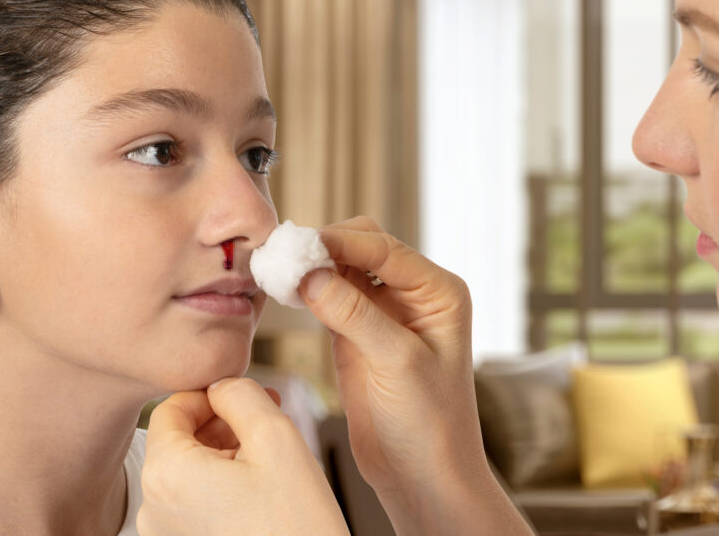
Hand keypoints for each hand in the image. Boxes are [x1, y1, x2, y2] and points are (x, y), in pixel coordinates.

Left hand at [136, 378, 348, 535]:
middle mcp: (153, 508)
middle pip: (179, 441)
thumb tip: (220, 385)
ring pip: (189, 471)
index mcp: (166, 474)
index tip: (246, 396)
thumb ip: (240, 394)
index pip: (169, 408)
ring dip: (224, 452)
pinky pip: (194, 502)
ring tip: (269, 455)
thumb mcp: (276, 436)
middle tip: (268, 415)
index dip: (209, 393)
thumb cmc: (296, 524)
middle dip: (221, 422)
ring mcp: (166, 535)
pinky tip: (260, 486)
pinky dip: (222, 484)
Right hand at [300, 217, 529, 534]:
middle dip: (325, 247)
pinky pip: (327, 296)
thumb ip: (356, 315)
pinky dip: (306, 290)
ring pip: (341, 268)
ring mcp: (383, 312)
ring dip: (311, 266)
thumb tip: (309, 274)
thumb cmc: (430, 423)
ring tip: (279, 270)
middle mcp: (414, 294)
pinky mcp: (355, 332)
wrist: (421, 476)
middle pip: (362, 246)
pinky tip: (285, 291)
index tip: (301, 244)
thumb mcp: (397, 363)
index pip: (385, 249)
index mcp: (439, 291)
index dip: (342, 242)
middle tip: (286, 257)